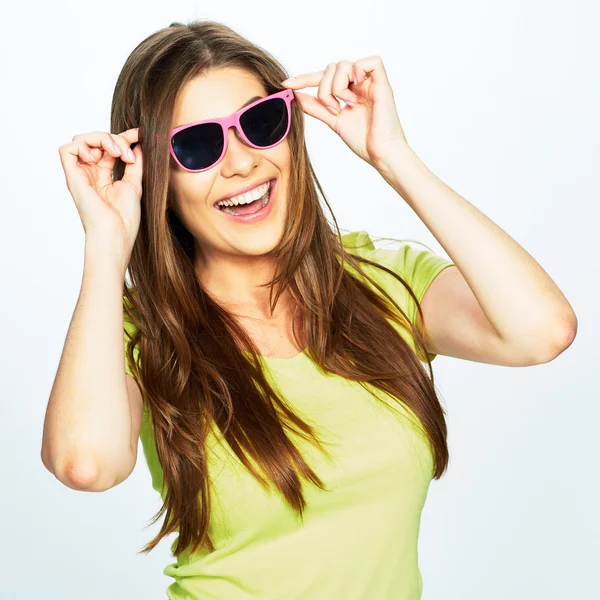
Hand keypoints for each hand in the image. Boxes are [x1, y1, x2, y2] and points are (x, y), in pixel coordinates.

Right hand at [58, 128, 143, 253]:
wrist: (116, 233)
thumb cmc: (124, 217)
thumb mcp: (134, 184)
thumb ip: (135, 164)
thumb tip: (138, 145)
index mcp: (103, 176)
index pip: (109, 147)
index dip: (123, 137)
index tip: (139, 135)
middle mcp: (90, 173)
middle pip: (95, 140)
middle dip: (115, 138)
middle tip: (129, 154)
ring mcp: (80, 174)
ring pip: (81, 140)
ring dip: (102, 139)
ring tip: (118, 153)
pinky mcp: (72, 177)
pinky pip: (67, 150)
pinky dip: (83, 146)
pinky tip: (98, 157)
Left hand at [281, 56, 408, 168]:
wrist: (380, 154)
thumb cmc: (363, 141)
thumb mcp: (333, 121)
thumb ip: (316, 107)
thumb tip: (296, 96)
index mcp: (349, 91)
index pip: (324, 78)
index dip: (304, 79)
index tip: (286, 85)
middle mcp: (359, 84)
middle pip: (331, 67)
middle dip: (324, 88)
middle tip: (333, 109)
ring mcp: (371, 82)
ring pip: (344, 64)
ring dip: (338, 86)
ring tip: (347, 105)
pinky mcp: (383, 83)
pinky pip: (370, 61)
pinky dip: (358, 72)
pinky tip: (357, 91)